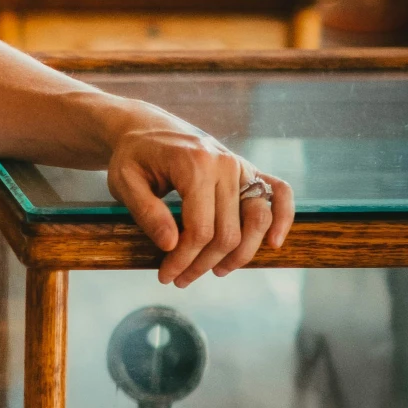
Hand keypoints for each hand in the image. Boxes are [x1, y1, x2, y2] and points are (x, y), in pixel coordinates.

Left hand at [105, 103, 293, 286]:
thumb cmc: (133, 155)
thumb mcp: (124, 182)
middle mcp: (224, 164)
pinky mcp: (249, 169)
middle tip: (180, 279)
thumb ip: (146, 212)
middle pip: (228, 232)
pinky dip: (283, 218)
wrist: (145, 127)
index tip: (166, 275)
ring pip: (258, 220)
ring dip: (241, 254)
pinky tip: (272, 243)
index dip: (184, 259)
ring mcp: (241, 165)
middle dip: (204, 263)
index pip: (200, 229)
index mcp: (194, 164)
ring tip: (216, 270)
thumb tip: (171, 246)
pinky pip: (279, 192)